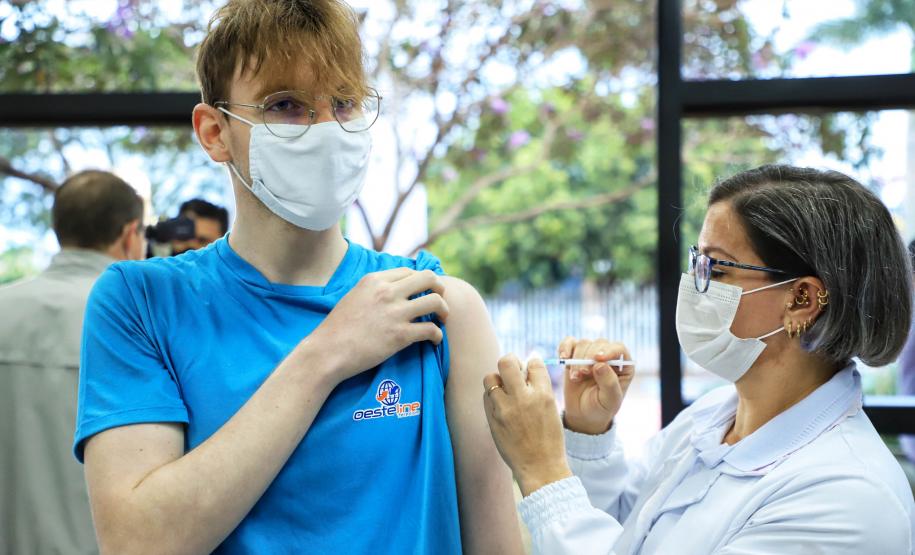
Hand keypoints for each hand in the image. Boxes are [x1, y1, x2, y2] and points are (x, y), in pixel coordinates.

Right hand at [303, 268, 448, 382]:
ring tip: (442, 320)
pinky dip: (437, 335)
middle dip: (440, 288)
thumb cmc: (337, 328)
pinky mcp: (400, 335)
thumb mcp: (354, 295)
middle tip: (440, 301)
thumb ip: (374, 289)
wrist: (327, 352)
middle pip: (429, 279)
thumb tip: (393, 288)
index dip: (421, 281)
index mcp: (375, 280)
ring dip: (444, 311)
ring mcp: (395, 313)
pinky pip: (431, 329)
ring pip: (435, 302)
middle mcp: (387, 292)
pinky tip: (434, 340)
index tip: (424, 292)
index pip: (409, 271)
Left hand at [483, 355, 571, 496]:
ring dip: (497, 380)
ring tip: (504, 390)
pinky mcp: (492, 419)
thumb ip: (539, 387)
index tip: (528, 370)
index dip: (530, 363)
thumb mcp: (551, 409)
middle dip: (509, 362)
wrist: (540, 468)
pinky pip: (486, 396)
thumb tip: (529, 361)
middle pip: (506, 362)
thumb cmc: (549, 438)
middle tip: (512, 371)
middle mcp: (523, 398)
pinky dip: (492, 396)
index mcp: (543, 395)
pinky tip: (501, 405)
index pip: (533, 362)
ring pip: (490, 377)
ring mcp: (505, 409)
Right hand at [559, 338, 634, 434]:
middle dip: (588, 357)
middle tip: (582, 373)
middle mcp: (608, 356)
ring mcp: (590, 354)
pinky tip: (563, 358)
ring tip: (575, 378)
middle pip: (599, 344)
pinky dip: (564, 347)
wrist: (583, 414)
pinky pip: (569, 343)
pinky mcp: (575, 354)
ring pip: (583, 343)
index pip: (619, 349)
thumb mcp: (609, 401)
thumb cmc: (601, 407)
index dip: (609, 350)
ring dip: (576, 359)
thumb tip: (600, 364)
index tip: (597, 359)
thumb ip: (608, 383)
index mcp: (623, 366)